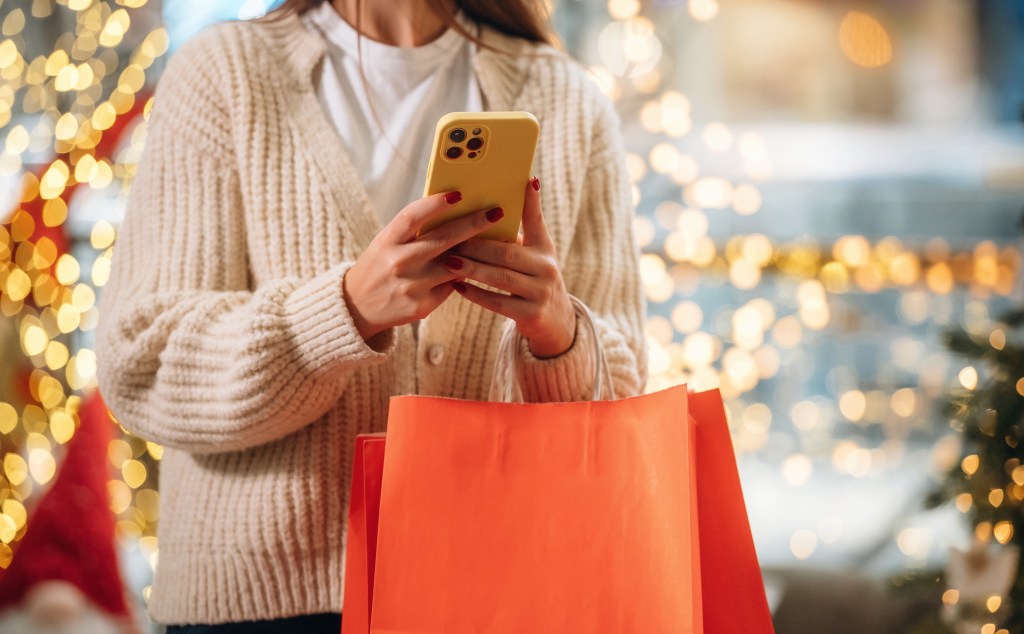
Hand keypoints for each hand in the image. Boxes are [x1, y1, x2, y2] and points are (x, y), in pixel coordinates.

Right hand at [345, 191, 506, 340]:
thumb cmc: (380, 266)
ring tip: (497, 240)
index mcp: (387, 240)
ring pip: (454, 265)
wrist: (358, 307)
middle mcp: (398, 262)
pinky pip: (451, 287)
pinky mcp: (421, 306)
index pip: (413, 216)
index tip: (459, 193)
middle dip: (473, 224)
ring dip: (476, 252)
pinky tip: (476, 267)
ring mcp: (410, 285)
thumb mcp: (386, 243)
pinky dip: (463, 276)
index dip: (436, 203)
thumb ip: (413, 230)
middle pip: (442, 239)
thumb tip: (453, 208)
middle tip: (496, 213)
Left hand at [446, 177, 576, 357]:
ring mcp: (541, 293)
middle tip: (451, 237)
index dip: (531, 201)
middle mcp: (546, 268)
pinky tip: (458, 287)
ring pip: (501, 278)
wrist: (554, 322)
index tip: (526, 179)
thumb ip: (520, 230)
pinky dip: (477, 295)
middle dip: (477, 245)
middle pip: (507, 253)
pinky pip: (499, 303)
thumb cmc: (534, 279)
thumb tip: (505, 196)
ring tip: (449, 261)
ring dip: (473, 269)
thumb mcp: (535, 253)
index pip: (536, 220)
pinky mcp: (531, 315)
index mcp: (544, 249)